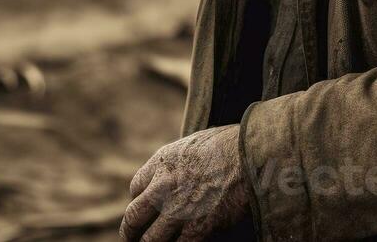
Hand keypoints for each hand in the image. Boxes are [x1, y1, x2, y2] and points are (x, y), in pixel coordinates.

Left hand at [120, 124, 250, 241]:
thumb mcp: (192, 144)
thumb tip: (181, 172)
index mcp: (161, 163)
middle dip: (129, 231)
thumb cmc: (228, 145)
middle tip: (129, 239)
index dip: (139, 200)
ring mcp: (178, 210)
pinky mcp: (197, 228)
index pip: (136, 188)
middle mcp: (162, 187)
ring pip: (151, 239)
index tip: (143, 207)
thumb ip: (179, 162)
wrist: (248, 156)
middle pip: (134, 216)